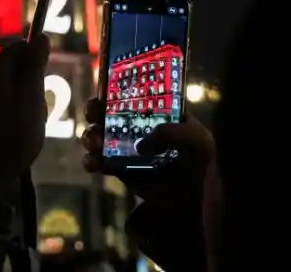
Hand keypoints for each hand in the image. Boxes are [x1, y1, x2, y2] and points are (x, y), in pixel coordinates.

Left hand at [0, 35, 49, 196]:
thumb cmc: (12, 136)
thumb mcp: (32, 99)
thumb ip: (35, 66)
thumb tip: (41, 36)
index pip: (18, 47)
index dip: (36, 58)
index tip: (46, 80)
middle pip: (12, 67)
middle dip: (31, 83)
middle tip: (39, 107)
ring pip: (7, 87)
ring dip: (23, 100)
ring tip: (29, 124)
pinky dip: (12, 112)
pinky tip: (16, 133)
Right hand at [81, 98, 218, 271]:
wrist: (194, 201)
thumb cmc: (200, 164)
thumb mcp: (198, 142)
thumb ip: (173, 134)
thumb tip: (141, 145)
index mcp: (157, 112)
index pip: (132, 94)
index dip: (115, 90)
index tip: (104, 93)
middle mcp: (138, 126)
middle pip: (108, 111)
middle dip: (95, 110)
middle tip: (93, 114)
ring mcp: (126, 147)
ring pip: (99, 135)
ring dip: (90, 136)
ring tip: (94, 142)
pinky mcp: (119, 169)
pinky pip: (99, 161)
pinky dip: (91, 161)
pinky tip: (94, 163)